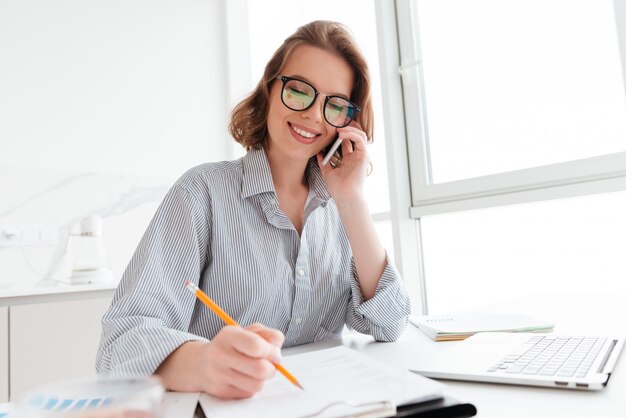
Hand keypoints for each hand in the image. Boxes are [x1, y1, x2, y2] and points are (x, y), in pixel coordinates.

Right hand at [156, 323, 284, 398]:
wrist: (201, 363)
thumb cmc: (230, 345)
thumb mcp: (247, 331)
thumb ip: (267, 335)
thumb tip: (277, 350)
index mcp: (228, 336)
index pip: (256, 346)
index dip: (271, 351)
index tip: (274, 353)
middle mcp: (220, 355)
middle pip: (260, 369)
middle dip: (271, 368)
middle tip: (269, 364)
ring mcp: (219, 375)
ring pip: (257, 384)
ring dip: (262, 379)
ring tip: (256, 371)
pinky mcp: (220, 391)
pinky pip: (248, 393)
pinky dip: (252, 386)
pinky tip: (245, 377)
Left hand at [316, 121, 368, 202]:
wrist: (344, 196)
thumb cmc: (337, 187)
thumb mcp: (326, 171)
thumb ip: (323, 161)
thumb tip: (317, 151)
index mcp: (348, 159)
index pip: (346, 140)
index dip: (339, 132)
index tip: (329, 128)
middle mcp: (356, 156)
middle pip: (355, 135)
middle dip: (347, 127)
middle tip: (335, 124)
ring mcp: (361, 155)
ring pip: (360, 134)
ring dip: (349, 128)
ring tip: (339, 128)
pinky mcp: (364, 156)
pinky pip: (360, 140)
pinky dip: (352, 134)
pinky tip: (342, 134)